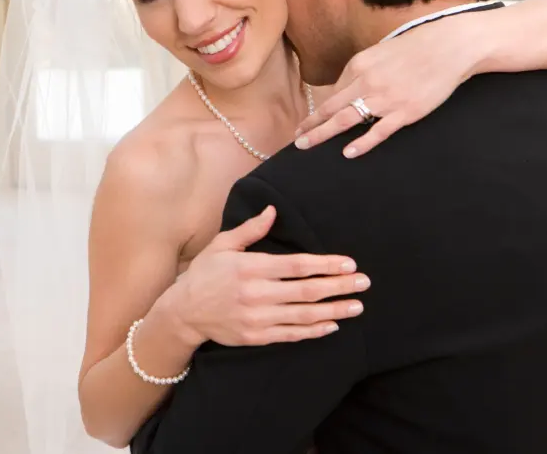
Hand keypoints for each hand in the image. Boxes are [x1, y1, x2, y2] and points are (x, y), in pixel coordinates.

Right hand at [168, 206, 368, 346]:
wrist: (183, 311)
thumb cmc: (204, 274)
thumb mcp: (222, 245)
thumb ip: (250, 230)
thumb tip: (273, 211)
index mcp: (250, 267)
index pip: (297, 266)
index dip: (325, 264)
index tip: (348, 263)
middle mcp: (256, 293)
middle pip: (306, 290)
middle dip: (339, 286)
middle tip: (363, 283)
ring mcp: (257, 317)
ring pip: (304, 314)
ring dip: (334, 310)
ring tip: (356, 306)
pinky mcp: (256, 336)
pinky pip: (291, 334)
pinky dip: (313, 331)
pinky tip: (331, 325)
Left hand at [293, 16, 478, 157]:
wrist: (450, 47)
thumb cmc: (415, 47)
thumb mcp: (380, 52)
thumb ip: (362, 71)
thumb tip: (346, 90)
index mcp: (359, 65)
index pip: (333, 92)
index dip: (317, 111)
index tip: (305, 123)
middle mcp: (367, 82)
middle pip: (330, 108)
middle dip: (310, 125)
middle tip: (296, 139)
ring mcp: (385, 99)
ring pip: (346, 120)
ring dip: (322, 133)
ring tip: (306, 145)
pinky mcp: (405, 112)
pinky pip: (378, 131)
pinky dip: (362, 143)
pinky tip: (348, 152)